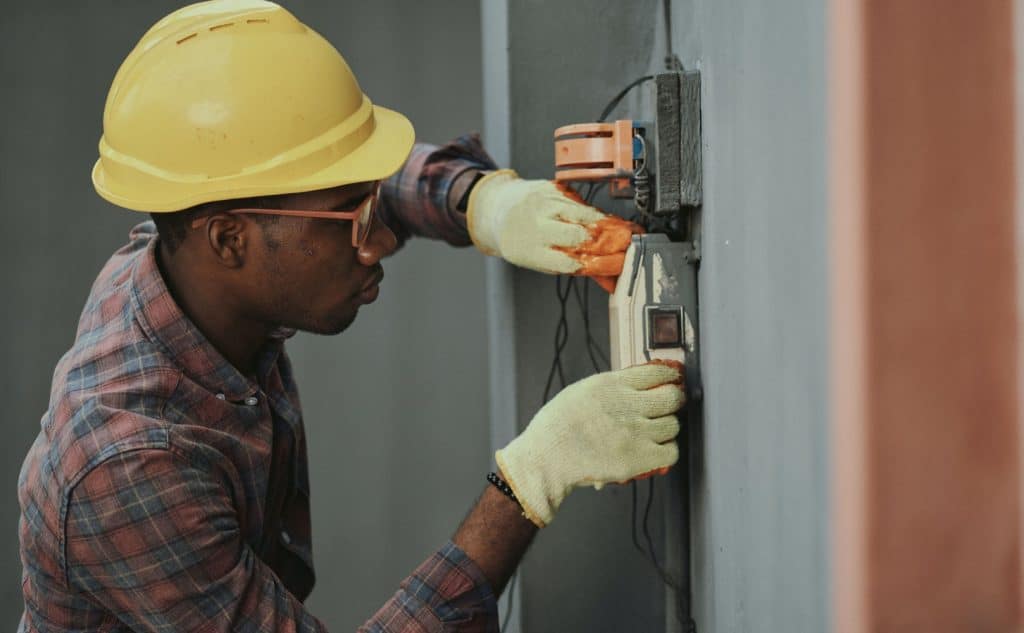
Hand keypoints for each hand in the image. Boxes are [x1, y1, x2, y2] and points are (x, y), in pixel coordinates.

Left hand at [466, 169, 642, 290]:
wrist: (498, 208)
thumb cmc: (522, 240)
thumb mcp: (543, 261)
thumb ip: (577, 268)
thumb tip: (611, 280)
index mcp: (532, 252)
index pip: (571, 262)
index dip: (599, 264)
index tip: (619, 265)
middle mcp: (536, 226)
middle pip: (581, 236)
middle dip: (609, 242)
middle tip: (629, 245)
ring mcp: (544, 204)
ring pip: (586, 215)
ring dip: (609, 225)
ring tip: (625, 232)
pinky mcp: (552, 188)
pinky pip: (582, 201)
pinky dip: (596, 212)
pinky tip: (605, 219)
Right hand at [495, 361, 684, 526]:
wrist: (546, 459)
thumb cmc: (557, 426)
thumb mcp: (582, 391)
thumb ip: (612, 386)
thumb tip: (640, 383)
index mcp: (612, 385)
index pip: (658, 372)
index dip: (669, 376)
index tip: (671, 379)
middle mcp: (627, 406)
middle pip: (673, 397)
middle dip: (673, 400)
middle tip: (668, 405)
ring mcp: (636, 433)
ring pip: (673, 426)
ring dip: (666, 428)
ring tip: (654, 431)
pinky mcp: (639, 459)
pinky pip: (671, 452)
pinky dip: (666, 451)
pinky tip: (655, 449)